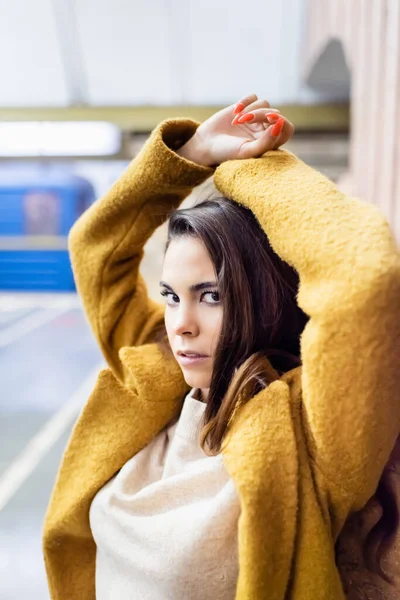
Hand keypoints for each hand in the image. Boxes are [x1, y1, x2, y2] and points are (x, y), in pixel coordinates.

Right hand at [177, 93, 293, 166]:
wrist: (206, 145)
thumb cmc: (227, 152)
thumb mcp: (247, 151)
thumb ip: (266, 142)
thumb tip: (281, 124)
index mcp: (270, 142)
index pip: (286, 128)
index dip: (280, 122)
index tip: (270, 119)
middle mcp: (265, 129)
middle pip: (275, 113)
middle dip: (260, 115)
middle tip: (242, 121)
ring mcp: (256, 117)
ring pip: (264, 103)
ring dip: (250, 110)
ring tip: (236, 121)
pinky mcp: (246, 107)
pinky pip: (253, 96)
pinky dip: (245, 101)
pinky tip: (234, 111)